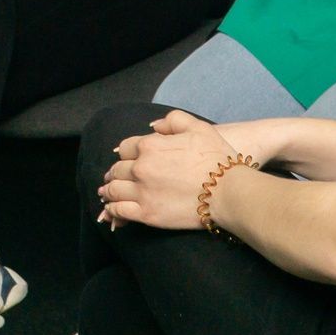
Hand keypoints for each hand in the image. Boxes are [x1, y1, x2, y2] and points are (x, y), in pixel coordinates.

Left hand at [96, 110, 244, 230]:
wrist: (228, 192)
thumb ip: (173, 120)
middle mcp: (140, 168)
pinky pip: (119, 211)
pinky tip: (112, 209)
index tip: (126, 160)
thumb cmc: (217, 159)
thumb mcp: (197, 127)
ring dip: (108, 190)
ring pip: (113, 190)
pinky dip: (112, 209)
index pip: (126, 148)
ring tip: (106, 193)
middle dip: (115, 172)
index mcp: (149, 146)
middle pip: (117, 169)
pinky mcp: (146, 214)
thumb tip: (155, 127)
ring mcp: (142, 192)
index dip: (126, 154)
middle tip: (112, 177)